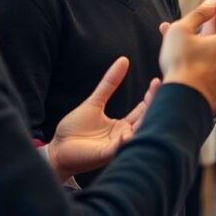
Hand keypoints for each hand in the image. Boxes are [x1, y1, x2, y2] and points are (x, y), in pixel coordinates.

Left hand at [47, 56, 160, 180]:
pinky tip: (128, 134)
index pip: (143, 110)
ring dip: (144, 122)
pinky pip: (118, 148)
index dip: (151, 96)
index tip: (156, 81)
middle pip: (144, 120)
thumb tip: (124, 60)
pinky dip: (124, 141)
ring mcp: (116, 146)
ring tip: (151, 105)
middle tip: (158, 89)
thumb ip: (109, 84)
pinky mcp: (105, 154)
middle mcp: (123, 136)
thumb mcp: (94, 102)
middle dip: (154, 106)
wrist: (57, 149)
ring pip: (136, 134)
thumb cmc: (75, 129)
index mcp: (122, 126)